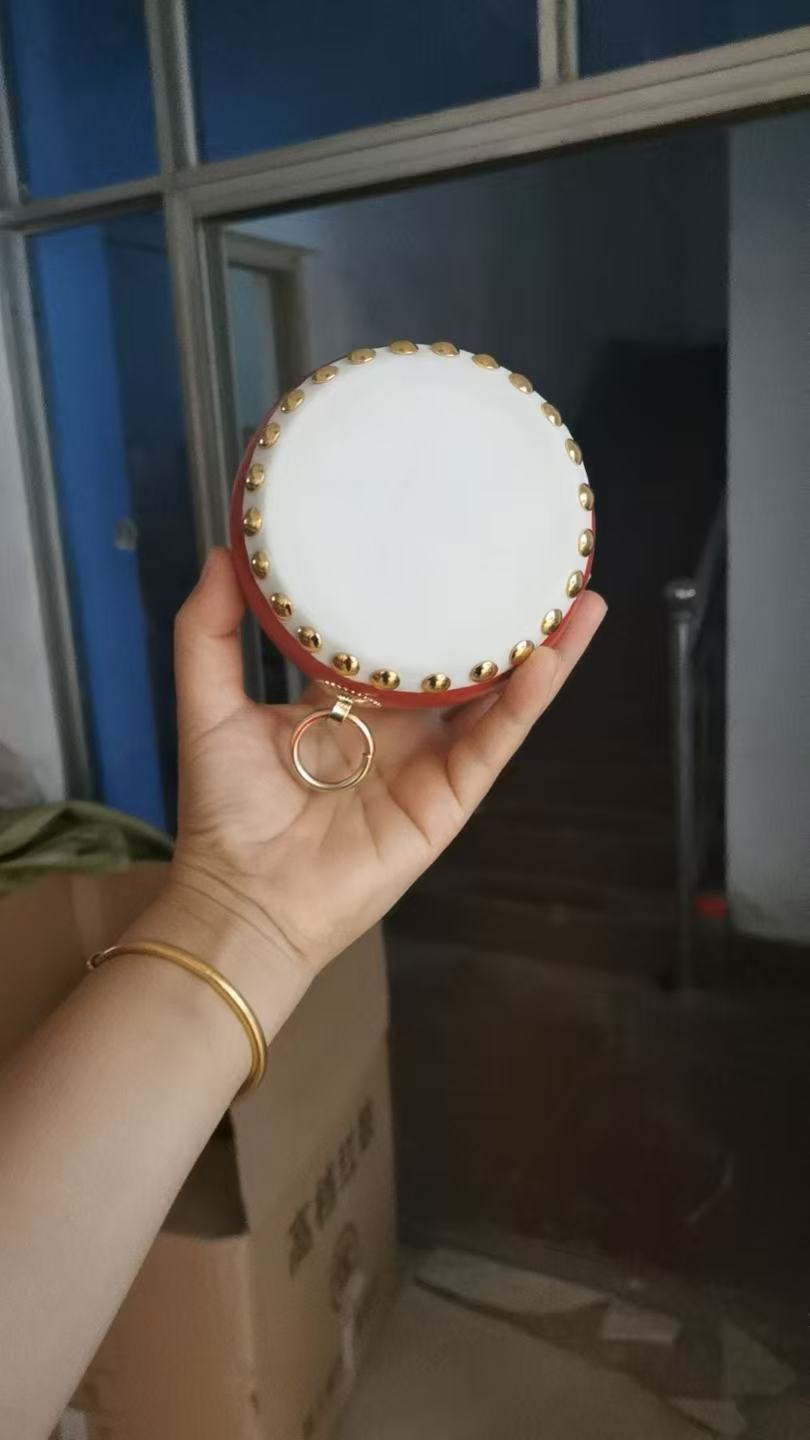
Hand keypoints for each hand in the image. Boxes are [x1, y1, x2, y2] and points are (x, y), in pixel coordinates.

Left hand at [163, 549, 604, 1025]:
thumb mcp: (208, 705)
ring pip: (496, 696)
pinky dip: (524, 701)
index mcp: (345, 702)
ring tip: (581, 598)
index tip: (439, 534)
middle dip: (497, 613)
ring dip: (541, 650)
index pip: (392, 635)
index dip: (418, 590)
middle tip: (535, 554)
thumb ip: (207, 632)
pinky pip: (494, 742)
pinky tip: (549, 656)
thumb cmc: (224, 810)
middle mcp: (396, 728)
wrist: (244, 897)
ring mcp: (429, 762)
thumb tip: (222, 552)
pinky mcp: (450, 798)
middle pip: (459, 660)